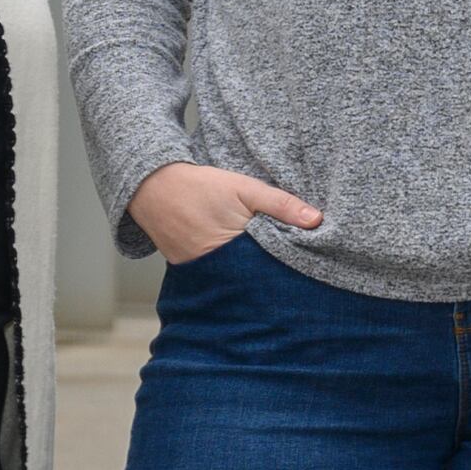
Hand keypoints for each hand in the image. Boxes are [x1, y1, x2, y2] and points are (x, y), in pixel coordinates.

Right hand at [131, 160, 320, 261]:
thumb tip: (317, 220)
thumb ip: (280, 204)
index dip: (294, 266)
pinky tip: (249, 270)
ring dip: (257, 277)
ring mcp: (204, 274)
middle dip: (277, 277)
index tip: (312, 266)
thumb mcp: (245, 188)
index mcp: (236, 249)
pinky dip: (236, 274)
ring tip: (276, 276)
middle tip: (299, 280)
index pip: (276, 267)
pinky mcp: (193, 273)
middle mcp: (219, 268)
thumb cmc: (202, 187)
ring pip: (241, 282)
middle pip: (259, 279)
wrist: (153, 188)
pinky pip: (221, 278)